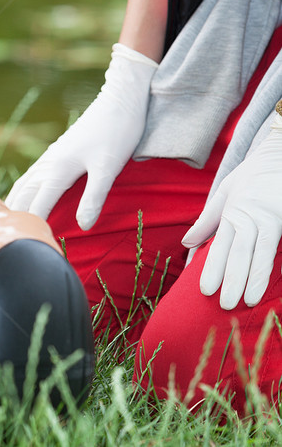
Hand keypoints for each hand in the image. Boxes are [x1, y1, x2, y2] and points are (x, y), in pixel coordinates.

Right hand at [5, 44, 157, 229]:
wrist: (120, 98)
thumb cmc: (117, 131)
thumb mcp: (108, 167)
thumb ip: (93, 197)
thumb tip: (82, 226)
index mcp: (58, 170)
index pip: (38, 205)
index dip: (33, 226)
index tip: (29, 247)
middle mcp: (48, 164)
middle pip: (23, 196)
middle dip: (15, 217)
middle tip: (8, 240)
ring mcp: (50, 157)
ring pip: (23, 184)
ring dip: (13, 203)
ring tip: (6, 222)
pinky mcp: (56, 153)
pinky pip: (31, 177)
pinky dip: (22, 191)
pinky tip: (23, 195)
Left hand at [183, 111, 281, 309]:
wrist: (279, 154)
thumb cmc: (251, 176)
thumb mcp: (224, 193)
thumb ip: (207, 220)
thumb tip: (187, 243)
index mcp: (232, 212)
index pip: (221, 246)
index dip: (213, 268)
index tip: (205, 290)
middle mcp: (252, 217)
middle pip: (240, 253)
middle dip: (232, 280)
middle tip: (224, 304)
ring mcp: (272, 219)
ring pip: (261, 253)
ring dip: (255, 278)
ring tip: (250, 300)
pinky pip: (279, 246)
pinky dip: (273, 264)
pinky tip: (270, 282)